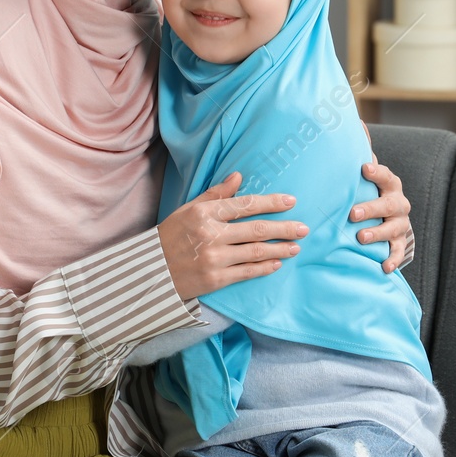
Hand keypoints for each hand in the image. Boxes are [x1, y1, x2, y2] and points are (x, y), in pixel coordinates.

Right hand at [158, 172, 309, 301]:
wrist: (151, 272)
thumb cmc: (171, 236)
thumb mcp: (188, 209)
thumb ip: (216, 194)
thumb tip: (239, 176)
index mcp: (205, 213)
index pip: (246, 205)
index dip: (272, 203)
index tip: (291, 202)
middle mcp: (211, 234)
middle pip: (257, 229)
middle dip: (285, 228)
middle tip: (304, 228)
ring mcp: (214, 258)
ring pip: (256, 252)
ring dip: (280, 249)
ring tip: (296, 247)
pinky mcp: (215, 279)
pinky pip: (247, 271)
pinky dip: (265, 267)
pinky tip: (278, 263)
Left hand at [352, 159, 411, 272]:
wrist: (389, 215)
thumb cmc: (372, 190)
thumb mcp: (369, 171)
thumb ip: (363, 149)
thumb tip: (358, 120)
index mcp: (390, 184)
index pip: (385, 175)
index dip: (376, 171)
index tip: (364, 168)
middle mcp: (398, 203)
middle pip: (389, 204)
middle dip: (371, 208)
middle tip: (352, 214)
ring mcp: (400, 223)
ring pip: (393, 228)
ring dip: (378, 233)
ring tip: (361, 238)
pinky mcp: (399, 241)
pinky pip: (398, 251)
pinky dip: (392, 259)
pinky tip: (384, 266)